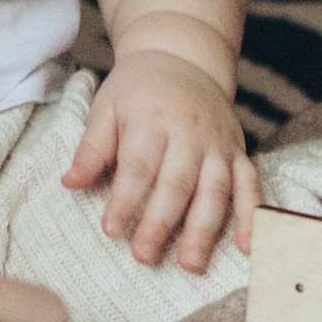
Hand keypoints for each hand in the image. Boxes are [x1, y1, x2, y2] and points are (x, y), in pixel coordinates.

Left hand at [65, 59, 257, 273]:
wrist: (183, 57)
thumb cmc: (137, 90)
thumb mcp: (107, 108)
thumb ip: (91, 148)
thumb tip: (69, 183)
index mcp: (152, 119)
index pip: (138, 165)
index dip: (125, 199)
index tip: (111, 230)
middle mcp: (190, 132)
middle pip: (177, 182)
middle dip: (161, 222)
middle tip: (144, 256)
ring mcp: (218, 144)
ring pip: (215, 189)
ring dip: (204, 229)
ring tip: (191, 264)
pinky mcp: (239, 152)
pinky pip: (250, 185)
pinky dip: (252, 216)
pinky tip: (248, 248)